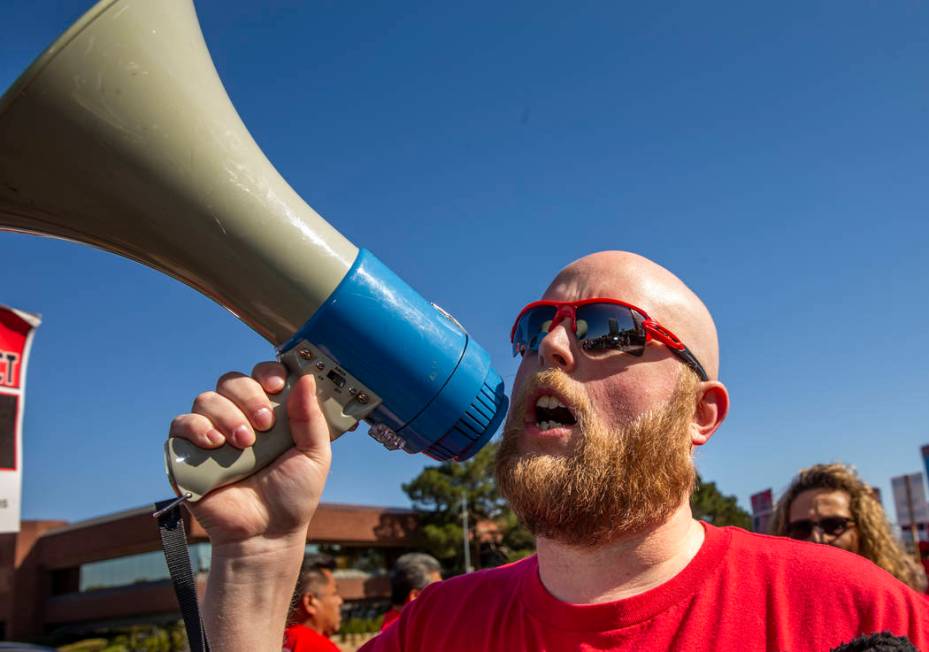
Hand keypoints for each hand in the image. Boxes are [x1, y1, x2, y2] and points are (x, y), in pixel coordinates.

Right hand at [168, 362, 331, 547]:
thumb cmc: (292, 495)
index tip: (275, 387)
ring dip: (227, 415)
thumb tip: (305, 377)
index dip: (266, 373)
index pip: (261, 375)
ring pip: (207, 399)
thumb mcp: (315, 455)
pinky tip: (215, 444)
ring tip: (243, 444)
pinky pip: (181, 424)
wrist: (265, 533)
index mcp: (269, 412)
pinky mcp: (188, 452)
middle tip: (263, 424)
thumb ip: (311, 417)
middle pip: (232, 381)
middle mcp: (239, 417)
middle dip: (249, 397)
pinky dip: (197, 428)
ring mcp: (212, 433)